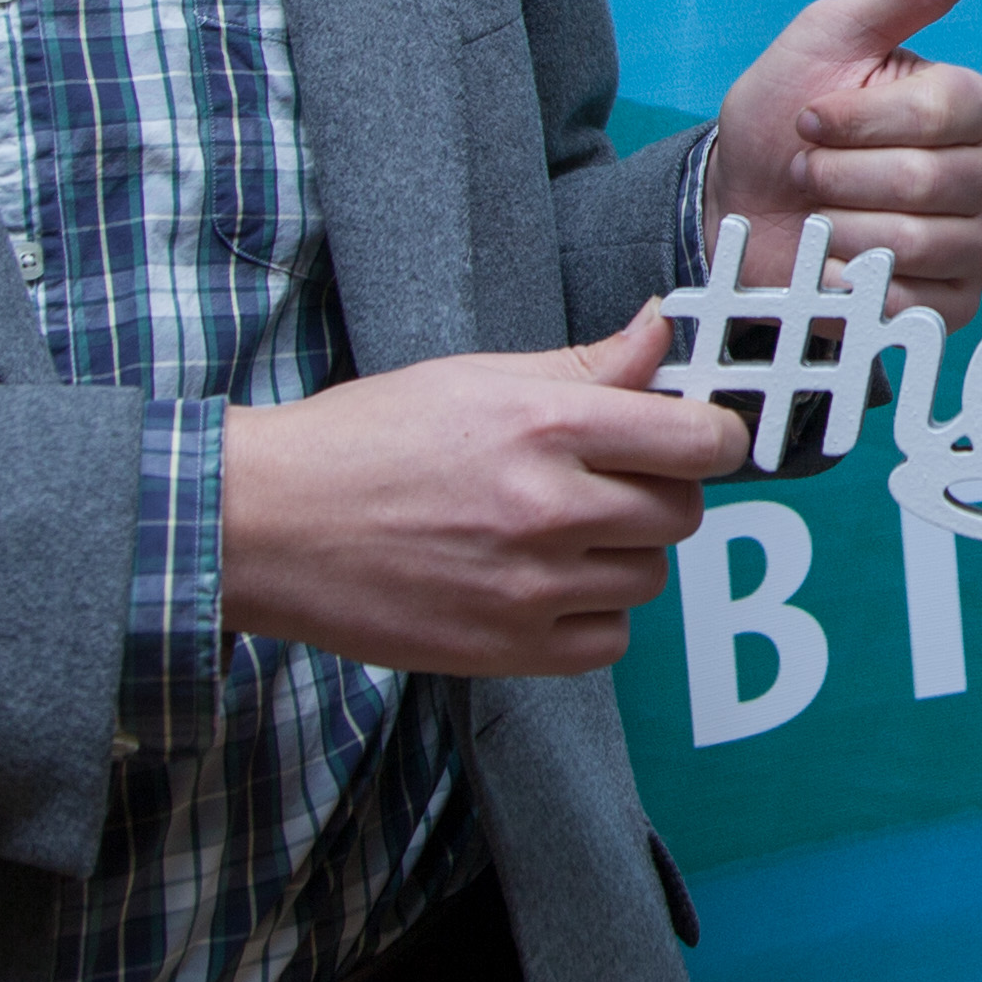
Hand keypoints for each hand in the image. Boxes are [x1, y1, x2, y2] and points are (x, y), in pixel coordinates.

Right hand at [219, 314, 747, 676]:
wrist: (268, 524)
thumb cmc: (362, 440)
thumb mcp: (476, 375)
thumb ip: (585, 364)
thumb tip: (662, 331)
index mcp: (547, 425)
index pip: (699, 439)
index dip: (714, 436)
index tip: (700, 437)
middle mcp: (549, 509)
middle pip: (682, 510)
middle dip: (659, 490)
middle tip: (608, 479)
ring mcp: (532, 589)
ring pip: (649, 576)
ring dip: (622, 553)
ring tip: (558, 530)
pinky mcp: (508, 650)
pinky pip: (608, 640)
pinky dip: (591, 615)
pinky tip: (543, 583)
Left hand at [707, 0, 981, 328]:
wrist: (739, 202)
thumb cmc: (786, 111)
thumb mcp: (835, 34)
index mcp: (975, 106)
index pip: (938, 116)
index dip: (857, 121)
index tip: (808, 117)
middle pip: (926, 184)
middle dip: (837, 177)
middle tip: (806, 169)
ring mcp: (978, 245)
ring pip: (914, 245)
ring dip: (837, 229)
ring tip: (818, 214)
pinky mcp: (951, 307)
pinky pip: (912, 304)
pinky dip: (853, 286)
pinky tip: (834, 265)